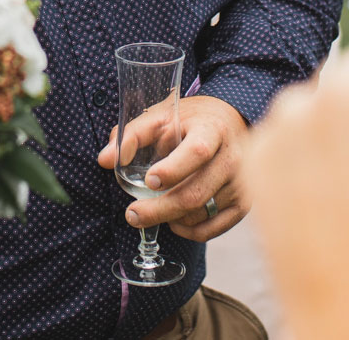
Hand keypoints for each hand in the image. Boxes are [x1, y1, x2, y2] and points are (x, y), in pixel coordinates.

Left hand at [96, 94, 248, 241]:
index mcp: (212, 130)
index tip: (150, 180)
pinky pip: (213, 229)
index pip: (197, 153)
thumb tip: (104, 160)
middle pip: (196, 193)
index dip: (173, 170)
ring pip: (201, 214)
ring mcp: (241, 184)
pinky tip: (175, 220)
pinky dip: (189, 231)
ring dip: (172, 218)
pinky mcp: (243, 204)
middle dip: (159, 209)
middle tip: (133, 214)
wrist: (229, 121)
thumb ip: (130, 136)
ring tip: (154, 209)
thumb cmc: (190, 120)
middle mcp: (233, 158)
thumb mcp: (160, 117)